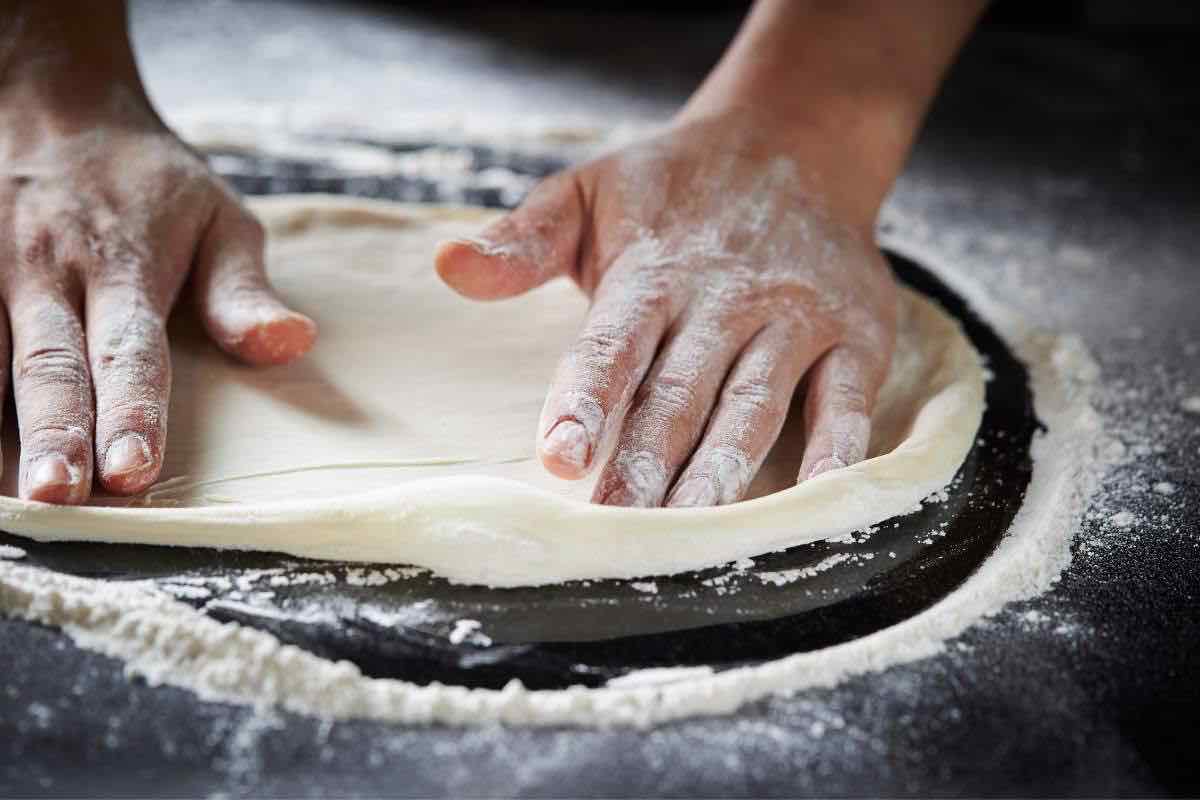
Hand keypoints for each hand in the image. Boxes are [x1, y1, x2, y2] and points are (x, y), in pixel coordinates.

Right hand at [0, 65, 314, 503]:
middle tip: (57, 496)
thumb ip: (243, 290)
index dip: (131, 411)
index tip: (133, 469)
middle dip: (53, 432)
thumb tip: (291, 344)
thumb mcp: (216, 218)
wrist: (53, 102)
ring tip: (5, 492)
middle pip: (48, 363)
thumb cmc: (148, 181)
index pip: (130, 350)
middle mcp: (47, 272)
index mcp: (122, 266)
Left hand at [436, 116, 897, 506]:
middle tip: (616, 526)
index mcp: (652, 272)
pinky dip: (835, 451)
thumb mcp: (589, 195)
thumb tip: (446, 265)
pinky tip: (813, 501)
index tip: (559, 458)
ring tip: (693, 530)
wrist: (795, 143)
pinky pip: (848, 402)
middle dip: (646, 462)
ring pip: (756, 404)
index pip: (614, 344)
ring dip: (724, 470)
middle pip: (681, 392)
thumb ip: (523, 241)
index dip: (586, 400)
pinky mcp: (857, 335)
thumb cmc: (675, 190)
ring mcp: (796, 318)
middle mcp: (725, 298)